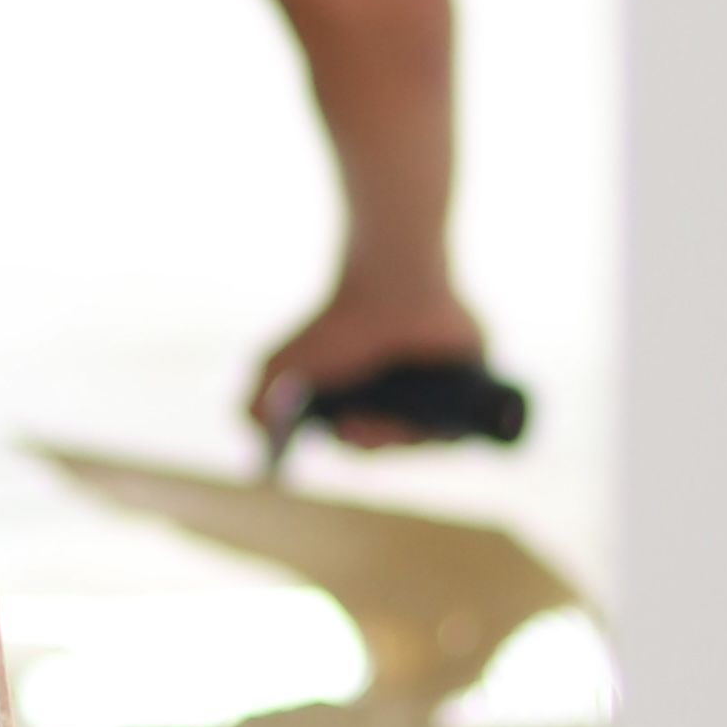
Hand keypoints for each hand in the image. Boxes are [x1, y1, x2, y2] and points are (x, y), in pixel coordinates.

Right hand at [250, 271, 491, 451]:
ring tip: (392, 414)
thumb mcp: (277, 369)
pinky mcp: (474, 383)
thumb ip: (253, 407)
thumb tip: (260, 445)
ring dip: (410, 436)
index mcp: (366, 400)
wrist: (387, 281)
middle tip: (361, 423)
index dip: (357, 441)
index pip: (366, 439)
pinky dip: (450, 428)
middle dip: (378, 441)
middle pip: (398, 441)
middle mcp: (404, 399)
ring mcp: (441, 392)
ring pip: (431, 437)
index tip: (344, 428)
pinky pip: (470, 423)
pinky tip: (432, 414)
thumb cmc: (336, 323)